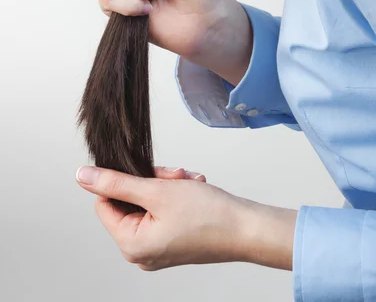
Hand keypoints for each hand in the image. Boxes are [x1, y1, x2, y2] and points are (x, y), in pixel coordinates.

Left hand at [75, 165, 296, 271]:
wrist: (248, 228)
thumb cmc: (208, 216)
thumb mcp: (157, 190)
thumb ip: (116, 181)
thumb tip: (83, 175)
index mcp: (131, 245)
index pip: (105, 202)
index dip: (123, 179)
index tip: (146, 169)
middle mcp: (142, 251)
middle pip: (130, 199)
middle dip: (153, 180)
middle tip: (173, 175)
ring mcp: (159, 247)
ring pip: (149, 200)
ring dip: (167, 184)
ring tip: (188, 181)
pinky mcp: (174, 239)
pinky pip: (164, 208)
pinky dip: (177, 194)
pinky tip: (194, 188)